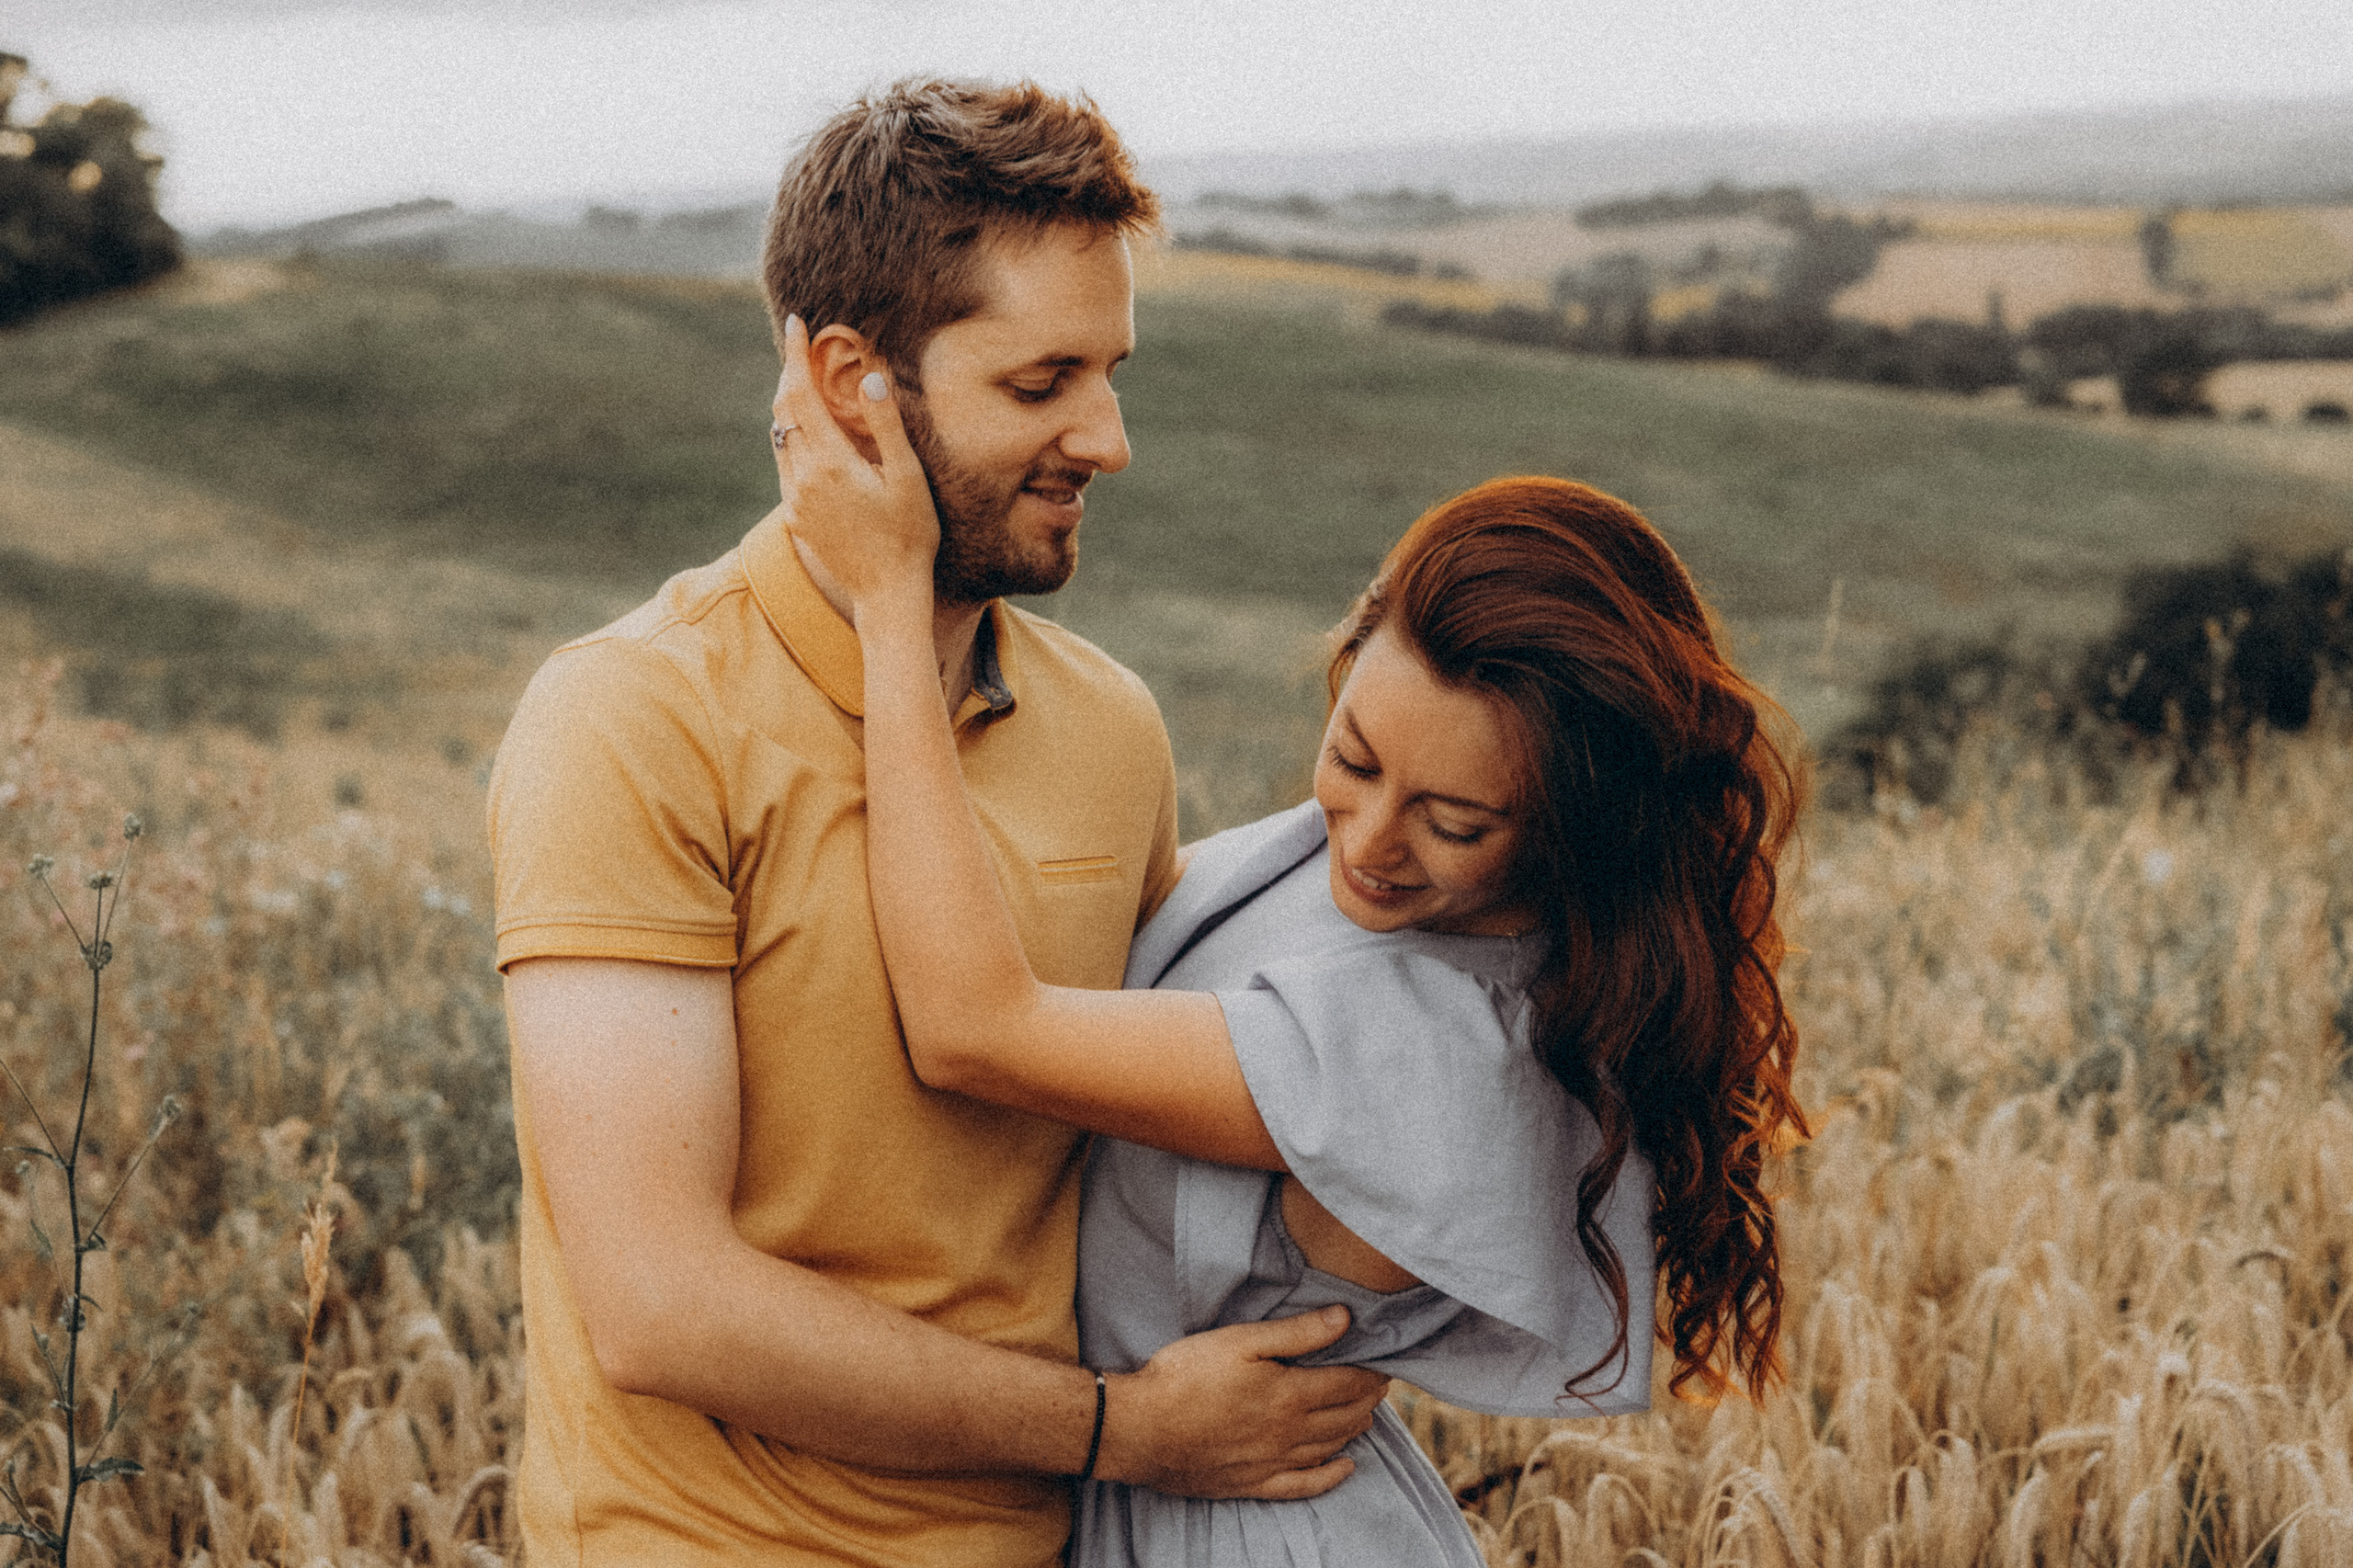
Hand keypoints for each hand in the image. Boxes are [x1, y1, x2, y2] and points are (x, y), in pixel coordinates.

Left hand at [771, 313, 937, 623]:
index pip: (801, 394)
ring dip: (790, 407)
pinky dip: (794, 439)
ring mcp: (795, 499)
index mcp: (829, 461)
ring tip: (803, 383)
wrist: (887, 594)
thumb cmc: (909, 536)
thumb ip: (885, 425)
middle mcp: (802, 477)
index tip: (795, 324)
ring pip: (781, 438)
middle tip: (800, 347)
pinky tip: (811, 436)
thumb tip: (869, 378)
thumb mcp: (907, 477)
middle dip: (790, 374)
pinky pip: (786, 465)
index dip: (795, 355)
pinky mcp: (796, 517)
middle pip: (784, 411)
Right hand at [1094, 1307, 1390, 1500]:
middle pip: (1345, 1416)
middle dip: (1368, 1398)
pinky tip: (1344, 1468)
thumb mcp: (1239, 1341)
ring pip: (1329, 1447)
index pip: (1348, 1384)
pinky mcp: (1253, 1483)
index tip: (1384, 1361)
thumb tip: (1345, 1318)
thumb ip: (1296, 1333)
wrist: (1140, 1429)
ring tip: (1367, 1414)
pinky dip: (1329, 1477)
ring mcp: (1272, 1462)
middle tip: (1380, 1384)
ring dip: (1354, 1429)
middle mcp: (1289, 1434)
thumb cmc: (1184, 1377)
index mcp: (1289, 1395)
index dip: (1371, 1372)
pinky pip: (1303, 1485)